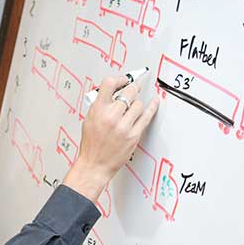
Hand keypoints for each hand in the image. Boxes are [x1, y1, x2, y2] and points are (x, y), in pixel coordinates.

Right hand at [63, 75, 158, 201]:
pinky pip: (146, 117)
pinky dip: (152, 108)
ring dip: (136, 103)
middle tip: (134, 87)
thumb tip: (111, 93)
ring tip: (133, 106)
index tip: (123, 80)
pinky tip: (155, 103)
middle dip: (132, 88)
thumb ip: (100, 105)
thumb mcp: (89, 120)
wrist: (95, 164)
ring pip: (138, 104)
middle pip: (128, 92)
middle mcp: (111, 116)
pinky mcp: (134, 135)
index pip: (109, 84)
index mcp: (98, 110)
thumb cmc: (91, 145)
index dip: (119, 79)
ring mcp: (123, 126)